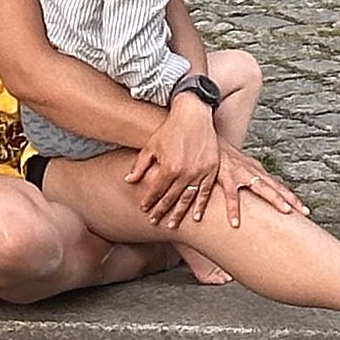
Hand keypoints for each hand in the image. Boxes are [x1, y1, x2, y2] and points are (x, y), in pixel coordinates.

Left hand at [125, 94, 220, 227]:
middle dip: (161, 212)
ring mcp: (199, 172)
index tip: (143, 208)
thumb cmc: (170, 129)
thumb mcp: (151, 146)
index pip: (155, 191)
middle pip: (170, 198)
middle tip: (154, 222)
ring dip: (179, 213)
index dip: (148, 201)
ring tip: (172, 225)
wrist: (193, 115)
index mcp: (168, 168)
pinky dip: (200, 205)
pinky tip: (196, 216)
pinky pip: (205, 192)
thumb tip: (128, 180)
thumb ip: (139, 166)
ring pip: (187, 199)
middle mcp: (184, 173)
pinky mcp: (211, 169)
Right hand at [198, 145, 306, 228]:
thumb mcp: (242, 167)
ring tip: (285, 211)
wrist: (210, 141)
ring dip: (275, 199)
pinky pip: (231, 195)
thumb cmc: (225, 157)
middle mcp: (253, 172)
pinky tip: (235, 222)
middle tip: (304, 212)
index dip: (292, 198)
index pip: (278, 186)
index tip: (304, 210)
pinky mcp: (226, 177)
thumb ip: (251, 178)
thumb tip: (258, 192)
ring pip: (262, 187)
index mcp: (257, 171)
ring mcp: (241, 174)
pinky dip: (233, 209)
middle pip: (276, 187)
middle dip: (291, 200)